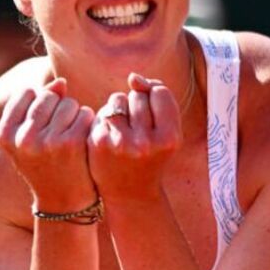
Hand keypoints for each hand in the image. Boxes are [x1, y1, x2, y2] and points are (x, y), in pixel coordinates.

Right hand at [0, 78, 97, 214]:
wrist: (62, 200)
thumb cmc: (45, 163)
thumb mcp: (28, 138)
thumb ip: (37, 106)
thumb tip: (61, 82)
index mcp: (6, 135)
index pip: (26, 93)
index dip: (39, 102)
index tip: (42, 122)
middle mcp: (23, 138)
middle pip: (47, 96)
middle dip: (57, 106)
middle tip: (58, 131)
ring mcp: (47, 141)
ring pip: (68, 103)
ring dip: (74, 114)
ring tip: (69, 136)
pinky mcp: (72, 143)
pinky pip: (84, 113)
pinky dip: (87, 122)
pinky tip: (82, 139)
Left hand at [88, 73, 182, 203]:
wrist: (129, 191)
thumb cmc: (151, 155)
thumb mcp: (166, 131)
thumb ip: (157, 100)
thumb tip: (133, 77)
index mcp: (170, 137)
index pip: (160, 92)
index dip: (154, 97)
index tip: (151, 113)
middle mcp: (146, 141)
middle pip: (138, 95)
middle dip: (136, 103)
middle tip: (136, 127)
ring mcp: (121, 143)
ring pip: (117, 99)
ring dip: (118, 107)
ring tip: (123, 128)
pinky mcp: (99, 143)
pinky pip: (101, 112)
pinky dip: (104, 119)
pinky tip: (108, 136)